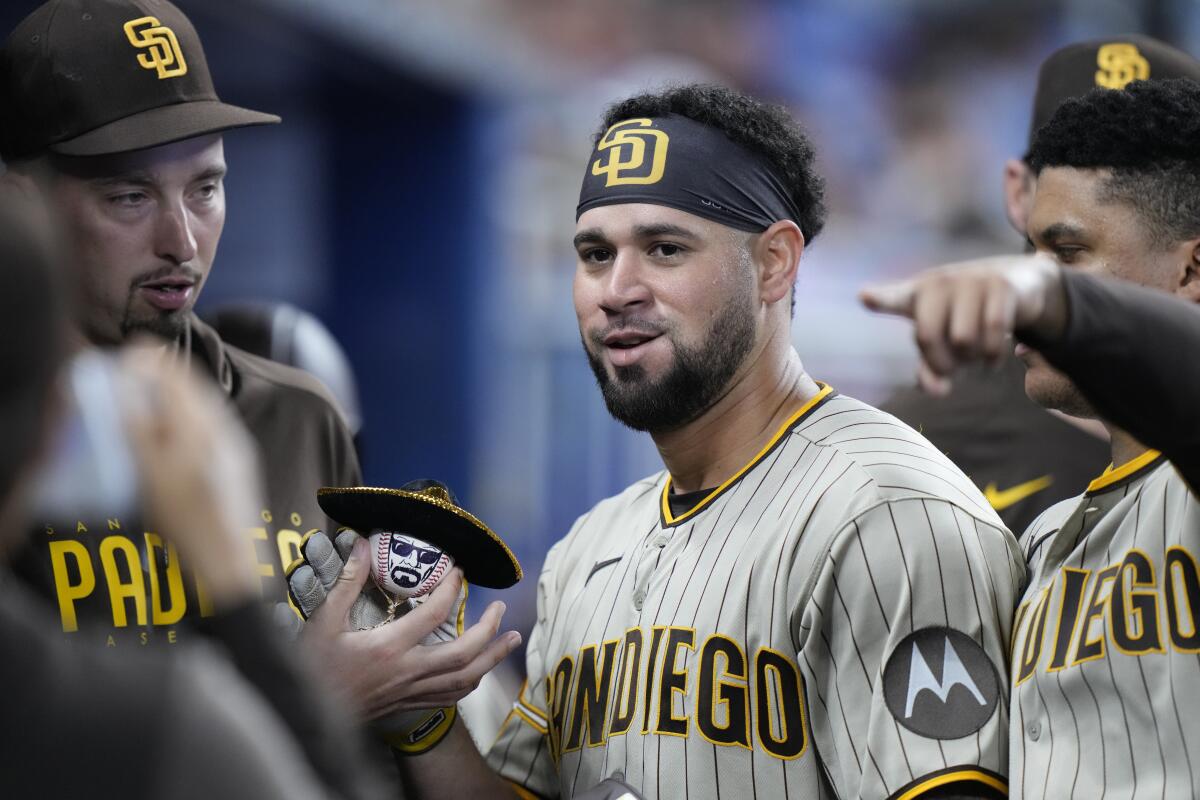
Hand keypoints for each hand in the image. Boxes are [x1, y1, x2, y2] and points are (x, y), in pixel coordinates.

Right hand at [120, 346, 261, 606]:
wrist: (229, 561)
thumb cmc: (186, 521)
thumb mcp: (151, 473)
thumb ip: (140, 427)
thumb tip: (127, 387)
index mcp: (201, 425)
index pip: (174, 374)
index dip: (148, 361)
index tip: (126, 358)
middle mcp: (224, 429)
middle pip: (192, 385)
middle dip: (162, 374)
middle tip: (134, 374)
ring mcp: (235, 446)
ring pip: (204, 404)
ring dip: (176, 394)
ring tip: (149, 399)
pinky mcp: (238, 463)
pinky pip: (212, 424)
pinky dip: (189, 417)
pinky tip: (175, 433)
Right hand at [285, 532, 521, 751]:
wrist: (304, 720)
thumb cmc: (311, 669)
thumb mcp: (322, 623)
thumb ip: (346, 583)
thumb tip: (361, 545)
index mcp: (388, 648)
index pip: (434, 613)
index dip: (452, 588)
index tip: (459, 569)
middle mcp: (407, 671)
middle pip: (464, 652)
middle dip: (490, 629)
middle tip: (501, 607)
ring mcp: (411, 692)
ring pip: (465, 679)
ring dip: (493, 658)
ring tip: (513, 639)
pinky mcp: (409, 704)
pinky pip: (451, 697)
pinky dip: (472, 681)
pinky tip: (481, 670)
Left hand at [859, 253, 1067, 394]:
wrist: (1017, 285)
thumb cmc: (968, 317)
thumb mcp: (944, 342)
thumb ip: (930, 370)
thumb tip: (936, 390)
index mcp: (918, 294)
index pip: (894, 298)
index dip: (880, 299)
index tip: (865, 297)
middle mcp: (940, 283)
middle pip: (927, 337)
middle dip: (941, 363)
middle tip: (954, 368)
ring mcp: (970, 281)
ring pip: (963, 339)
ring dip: (971, 360)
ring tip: (974, 356)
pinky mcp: (1000, 286)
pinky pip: (994, 333)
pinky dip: (993, 357)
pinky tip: (992, 361)